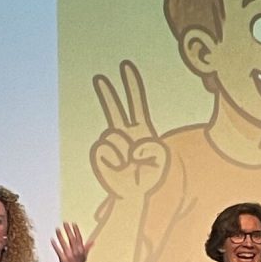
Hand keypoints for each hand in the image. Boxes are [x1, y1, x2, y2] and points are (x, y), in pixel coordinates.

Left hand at [51, 222, 91, 261]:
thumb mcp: (84, 257)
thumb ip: (87, 248)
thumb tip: (93, 242)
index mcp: (81, 250)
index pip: (79, 238)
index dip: (76, 230)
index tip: (73, 224)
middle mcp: (76, 252)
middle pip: (72, 239)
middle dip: (68, 230)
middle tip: (65, 223)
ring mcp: (69, 256)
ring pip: (65, 243)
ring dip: (61, 236)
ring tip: (57, 229)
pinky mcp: (63, 260)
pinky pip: (59, 251)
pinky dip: (55, 245)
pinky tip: (52, 240)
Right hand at [91, 60, 167, 198]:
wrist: (133, 194)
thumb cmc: (148, 178)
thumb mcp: (161, 159)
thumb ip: (151, 148)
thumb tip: (130, 146)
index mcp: (141, 131)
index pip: (136, 104)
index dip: (131, 86)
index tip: (125, 67)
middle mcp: (124, 135)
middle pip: (115, 109)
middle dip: (107, 94)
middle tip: (99, 77)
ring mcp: (111, 144)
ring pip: (112, 135)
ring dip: (122, 151)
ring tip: (127, 165)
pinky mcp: (100, 153)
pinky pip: (104, 147)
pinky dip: (113, 159)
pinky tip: (117, 167)